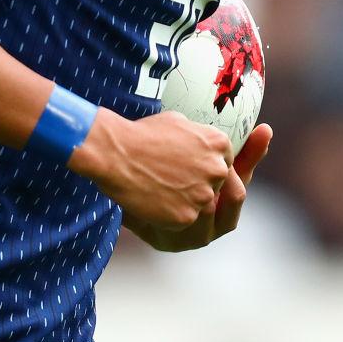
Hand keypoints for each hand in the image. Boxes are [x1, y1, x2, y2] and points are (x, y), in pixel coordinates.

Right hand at [69, 108, 233, 228]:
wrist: (117, 154)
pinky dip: (170, 214)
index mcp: (218, 143)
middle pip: (216, 184)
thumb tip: (201, 142)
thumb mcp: (178, 121)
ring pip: (201, 204)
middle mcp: (217, 169)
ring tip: (161, 188)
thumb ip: (198, 136)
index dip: (206, 166)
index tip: (190, 167)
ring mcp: (204, 195)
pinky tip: (154, 200)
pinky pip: (184, 219)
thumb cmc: (143, 134)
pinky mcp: (187, 217)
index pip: (225, 161)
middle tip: (173, 178)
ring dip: (185, 200)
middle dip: (198, 183)